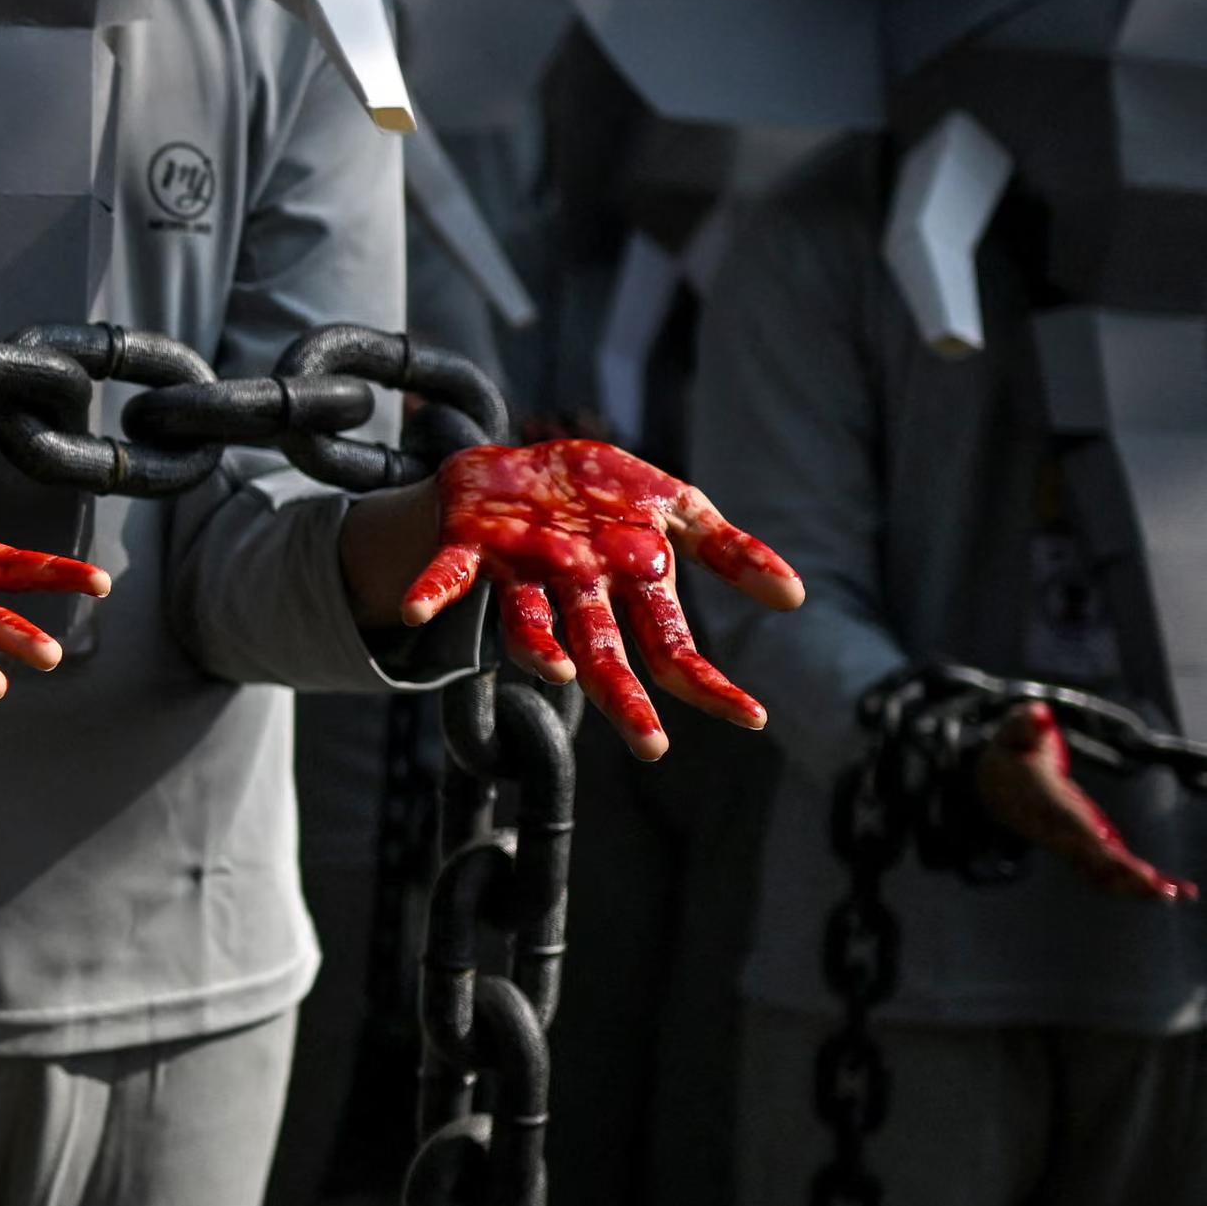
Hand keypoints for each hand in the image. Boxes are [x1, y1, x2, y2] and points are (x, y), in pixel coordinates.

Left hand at [371, 440, 802, 760]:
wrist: (518, 461)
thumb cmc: (602, 495)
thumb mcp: (675, 508)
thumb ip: (728, 551)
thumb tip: (795, 598)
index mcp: (626, 586)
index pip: (671, 648)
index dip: (705, 684)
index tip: (750, 717)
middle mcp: (575, 592)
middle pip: (601, 653)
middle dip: (623, 697)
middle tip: (650, 743)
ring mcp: (523, 571)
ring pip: (529, 623)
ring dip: (538, 647)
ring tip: (556, 670)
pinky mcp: (473, 545)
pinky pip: (449, 574)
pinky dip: (431, 593)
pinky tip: (412, 614)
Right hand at [977, 701, 1196, 903]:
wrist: (992, 784)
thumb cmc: (1011, 754)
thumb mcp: (1014, 732)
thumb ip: (1025, 723)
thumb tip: (1037, 714)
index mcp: (1044, 804)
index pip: (1070, 827)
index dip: (1093, 846)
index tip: (1115, 856)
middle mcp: (1057, 831)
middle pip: (1091, 861)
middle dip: (1124, 876)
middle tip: (1163, 889)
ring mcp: (1071, 843)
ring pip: (1102, 875)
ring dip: (1138, 888)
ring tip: (1180, 893)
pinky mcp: (1085, 848)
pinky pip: (1110, 873)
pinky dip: (1140, 884)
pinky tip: (1174, 888)